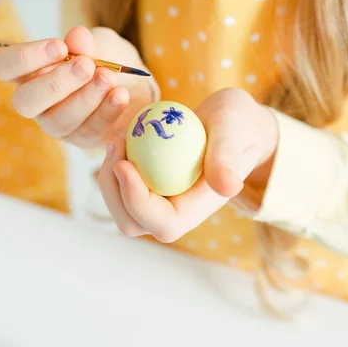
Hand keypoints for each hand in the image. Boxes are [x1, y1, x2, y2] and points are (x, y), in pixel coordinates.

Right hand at [0, 26, 157, 147]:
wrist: (139, 85)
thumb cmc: (108, 60)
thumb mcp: (102, 44)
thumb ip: (89, 42)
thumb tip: (77, 36)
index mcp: (30, 72)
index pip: (6, 67)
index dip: (26, 58)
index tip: (59, 47)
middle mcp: (37, 102)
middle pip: (26, 102)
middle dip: (56, 83)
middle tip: (86, 65)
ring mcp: (58, 125)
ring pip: (59, 120)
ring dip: (85, 98)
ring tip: (108, 78)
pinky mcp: (84, 140)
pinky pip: (90, 130)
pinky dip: (107, 111)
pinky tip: (121, 95)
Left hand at [98, 88, 278, 240]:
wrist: (232, 121)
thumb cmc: (238, 124)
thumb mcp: (235, 133)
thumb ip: (229, 158)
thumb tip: (228, 188)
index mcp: (199, 208)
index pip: (163, 224)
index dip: (137, 202)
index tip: (124, 163)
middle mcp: (177, 211)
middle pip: (132, 222)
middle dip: (114, 190)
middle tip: (116, 143)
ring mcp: (161, 200)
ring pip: (120, 206)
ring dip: (109, 176)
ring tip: (118, 137)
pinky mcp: (149, 185)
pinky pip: (120, 185)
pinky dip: (114, 163)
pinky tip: (121, 136)